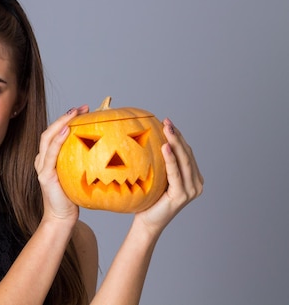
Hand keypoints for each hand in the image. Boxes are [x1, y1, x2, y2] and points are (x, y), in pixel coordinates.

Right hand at [34, 105, 89, 223]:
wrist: (62, 219)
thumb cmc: (73, 198)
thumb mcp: (80, 176)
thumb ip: (85, 162)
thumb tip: (108, 149)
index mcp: (50, 158)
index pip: (56, 133)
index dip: (67, 120)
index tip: (84, 110)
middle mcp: (43, 159)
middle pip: (50, 131)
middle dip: (65, 117)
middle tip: (82, 108)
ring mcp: (42, 167)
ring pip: (47, 138)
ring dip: (61, 123)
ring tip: (74, 114)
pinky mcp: (45, 175)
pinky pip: (50, 154)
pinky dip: (57, 141)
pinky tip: (66, 132)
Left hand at [134, 118, 203, 234]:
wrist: (147, 222)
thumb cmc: (149, 198)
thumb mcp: (156, 175)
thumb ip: (160, 161)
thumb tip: (149, 138)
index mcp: (192, 177)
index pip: (186, 152)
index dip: (177, 136)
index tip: (166, 121)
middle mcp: (196, 183)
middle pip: (187, 153)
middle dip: (177, 135)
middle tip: (166, 121)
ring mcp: (191, 190)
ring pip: (183, 160)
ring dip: (175, 142)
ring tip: (166, 128)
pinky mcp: (182, 195)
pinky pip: (175, 173)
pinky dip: (171, 159)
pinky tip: (165, 147)